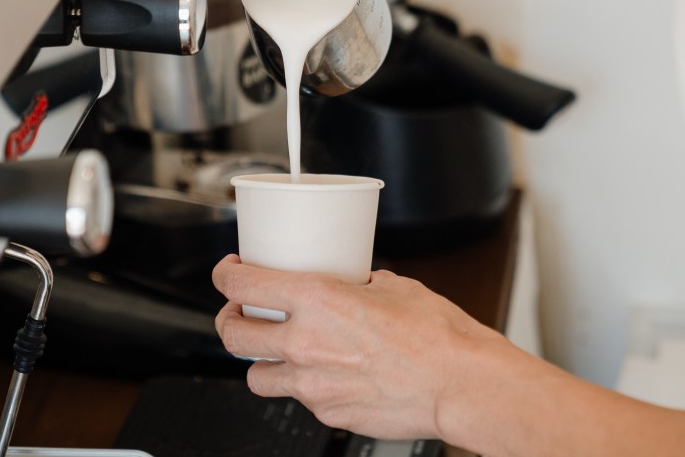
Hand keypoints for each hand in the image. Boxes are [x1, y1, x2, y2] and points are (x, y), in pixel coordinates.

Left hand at [212, 254, 507, 440]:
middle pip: (232, 333)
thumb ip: (357, 285)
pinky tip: (325, 375)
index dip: (224, 275)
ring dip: (260, 361)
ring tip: (276, 352)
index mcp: (315, 300)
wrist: (461, 384)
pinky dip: (304, 386)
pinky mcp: (327, 413)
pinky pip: (299, 398)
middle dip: (229, 319)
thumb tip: (353, 282)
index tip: (229, 272)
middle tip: (241, 312)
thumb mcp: (392, 286)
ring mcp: (311, 384)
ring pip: (254, 376)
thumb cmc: (437, 335)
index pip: (240, 285)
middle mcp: (304, 343)